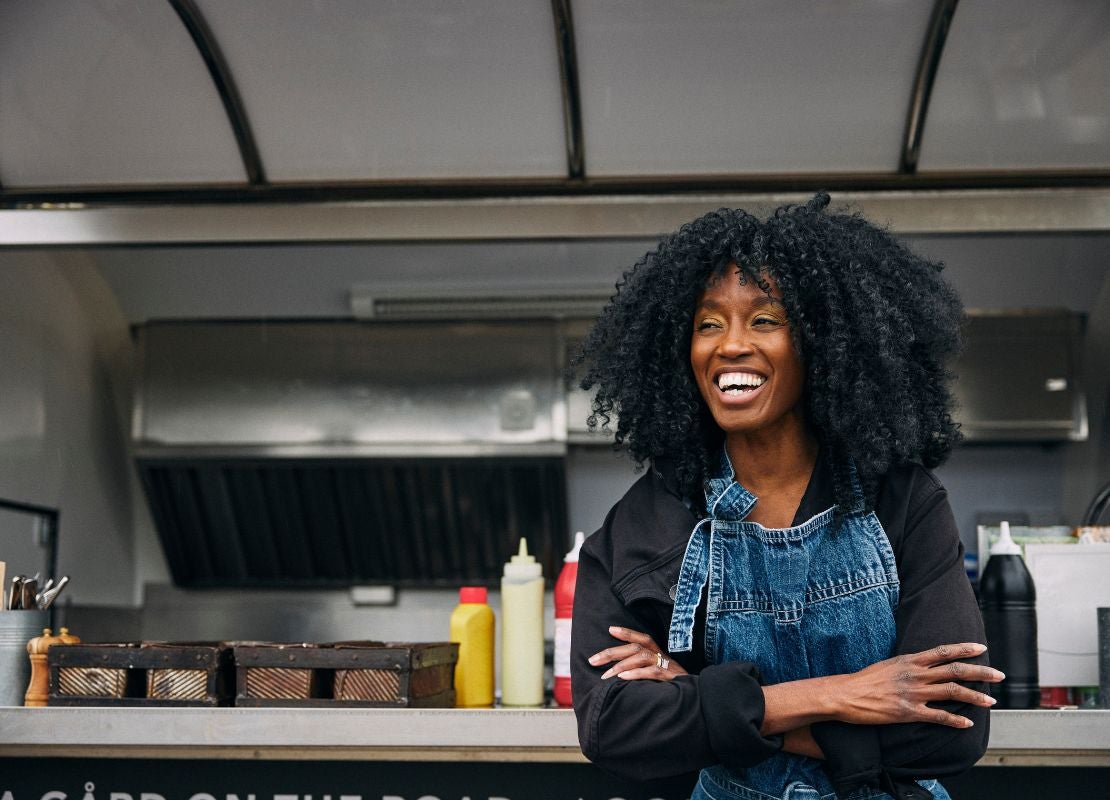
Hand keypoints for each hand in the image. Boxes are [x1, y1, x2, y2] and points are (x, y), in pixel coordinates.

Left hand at [587, 625, 687, 681]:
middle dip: (612, 652)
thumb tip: (618, 673)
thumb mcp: (660, 676)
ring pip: (641, 657)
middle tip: (592, 660)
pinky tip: (623, 678)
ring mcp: (666, 666)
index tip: (610, 629)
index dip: (627, 632)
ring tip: (604, 675)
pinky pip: (651, 672)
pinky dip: (636, 674)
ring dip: (620, 665)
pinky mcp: (670, 678)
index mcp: (659, 654)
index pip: (642, 638)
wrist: (699, 698)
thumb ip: (644, 671)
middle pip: (636, 647)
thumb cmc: (674, 686)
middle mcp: (662, 656)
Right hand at [832, 642, 1002, 727]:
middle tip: (999, 675)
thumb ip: (908, 665)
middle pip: (955, 671)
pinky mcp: (908, 712)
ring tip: (991, 701)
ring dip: (975, 697)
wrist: (845, 694)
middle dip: (981, 673)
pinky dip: (955, 720)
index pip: (944, 651)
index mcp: (910, 660)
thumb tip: (922, 665)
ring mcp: (914, 694)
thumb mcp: (887, 664)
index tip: (982, 649)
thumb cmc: (864, 680)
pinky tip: (967, 723)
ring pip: (952, 692)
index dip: (965, 649)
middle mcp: (916, 674)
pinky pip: (938, 716)